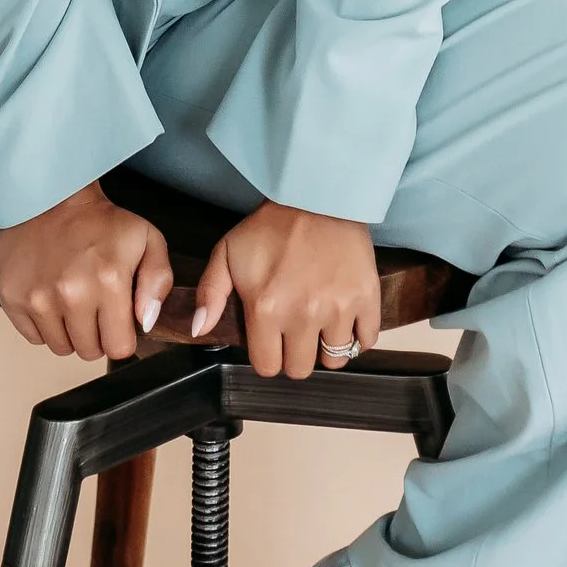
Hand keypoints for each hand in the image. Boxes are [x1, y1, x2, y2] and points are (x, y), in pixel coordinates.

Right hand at [0, 184, 172, 362]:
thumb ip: (158, 282)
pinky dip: (45, 325)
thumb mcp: (147, 240)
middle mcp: (71, 295)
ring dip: (70, 332)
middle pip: (89, 351)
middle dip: (97, 335)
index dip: (122, 336)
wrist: (51, 198)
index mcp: (109, 281)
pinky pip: (34, 338)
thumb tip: (146, 322)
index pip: (119, 348)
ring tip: (72, 301)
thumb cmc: (101, 222)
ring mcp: (38, 298)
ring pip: (61, 348)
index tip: (118, 319)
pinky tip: (51, 298)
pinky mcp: (13, 298)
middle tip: (95, 305)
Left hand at [191, 203, 381, 379]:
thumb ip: (211, 294)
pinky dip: (357, 337)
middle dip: (295, 356)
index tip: (270, 341)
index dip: (267, 356)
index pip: (267, 366)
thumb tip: (199, 331)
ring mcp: (338, 309)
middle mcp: (303, 316)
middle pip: (301, 369)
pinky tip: (345, 322)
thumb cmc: (270, 227)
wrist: (317, 196)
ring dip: (326, 348)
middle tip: (295, 334)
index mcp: (266, 309)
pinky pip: (366, 340)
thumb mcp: (227, 253)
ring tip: (320, 327)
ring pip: (335, 359)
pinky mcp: (366, 298)